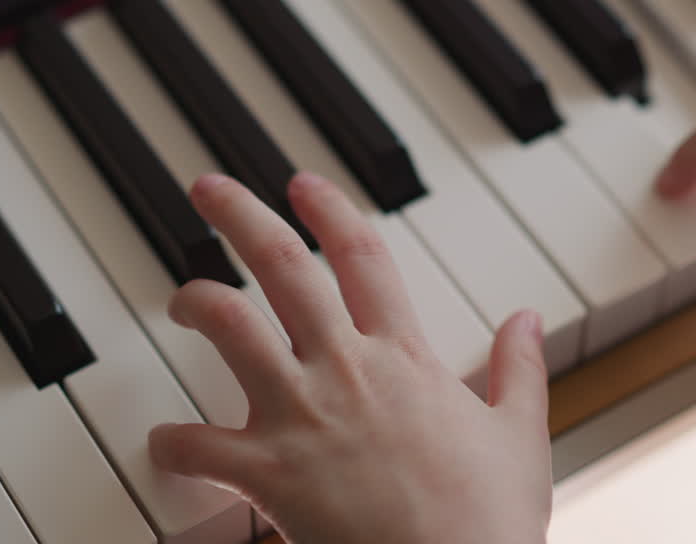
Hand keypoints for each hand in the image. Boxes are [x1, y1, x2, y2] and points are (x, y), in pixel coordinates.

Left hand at [147, 172, 552, 543]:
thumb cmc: (487, 521)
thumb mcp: (519, 436)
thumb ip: (520, 369)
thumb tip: (529, 319)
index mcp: (405, 357)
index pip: (362, 256)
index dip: (330, 210)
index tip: (304, 185)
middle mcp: (346, 370)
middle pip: (283, 266)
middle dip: (239, 216)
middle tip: (209, 189)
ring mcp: (301, 416)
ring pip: (230, 327)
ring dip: (196, 301)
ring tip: (182, 298)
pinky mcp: (267, 473)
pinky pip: (197, 445)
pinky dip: (172, 443)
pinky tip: (165, 443)